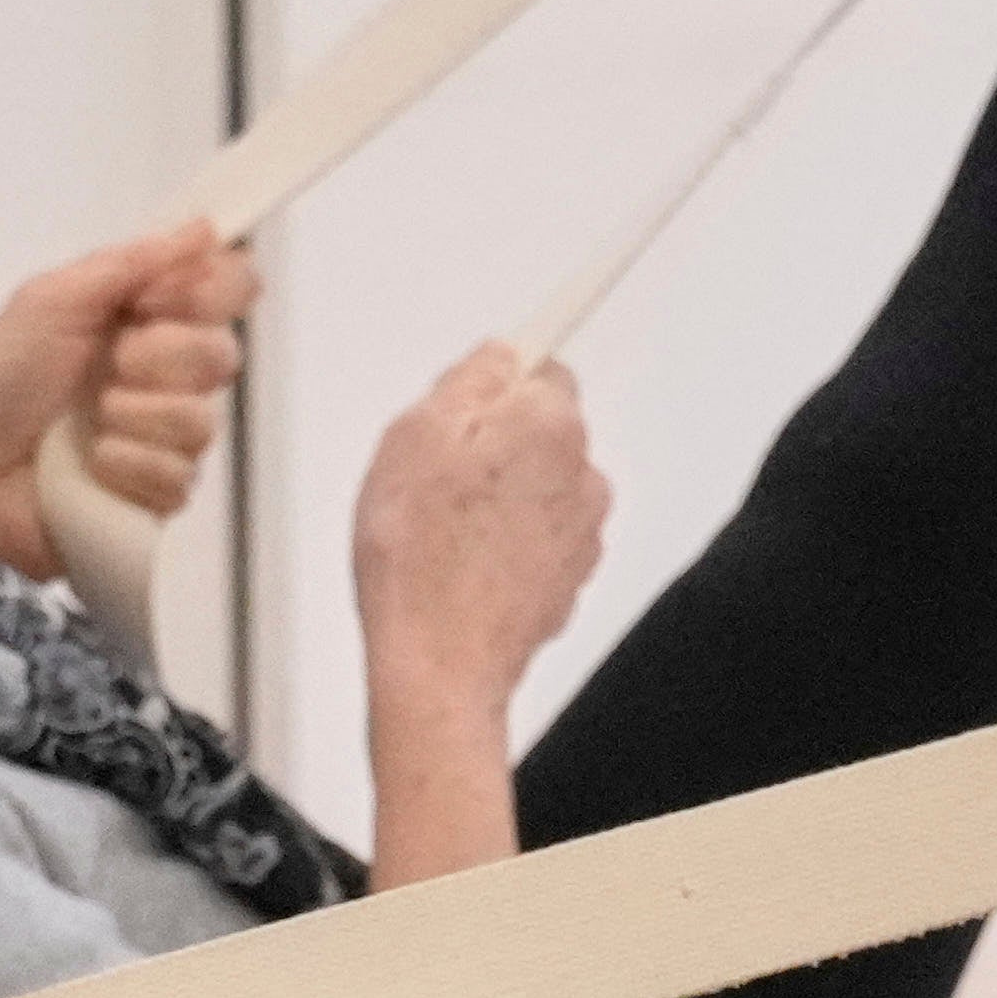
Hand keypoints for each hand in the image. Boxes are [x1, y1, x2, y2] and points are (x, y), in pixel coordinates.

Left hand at [0, 225, 250, 577]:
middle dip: (161, 356)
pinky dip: (126, 465)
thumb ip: (130, 262)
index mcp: (147, 318)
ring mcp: (165, 440)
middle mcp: (167, 375)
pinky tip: (90, 467)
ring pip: (203, 421)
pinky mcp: (157, 498)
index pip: (231, 288)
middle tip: (110, 364)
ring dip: (136, 415)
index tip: (153, 299)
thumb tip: (203, 227)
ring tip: (89, 422)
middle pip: (225, 354)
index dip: (210, 291)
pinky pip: (178, 477)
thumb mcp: (49, 301)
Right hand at [348, 344, 609, 731]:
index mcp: (548, 422)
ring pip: (537, 483)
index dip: (506, 367)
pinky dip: (505, 541)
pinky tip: (461, 561)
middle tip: (432, 470)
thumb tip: (499, 356)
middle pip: (538, 425)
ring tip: (440, 525)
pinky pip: (536, 535)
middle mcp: (582, 471)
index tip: (534, 334)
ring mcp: (582, 529)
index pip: (544, 361)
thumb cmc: (420, 559)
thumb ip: (467, 378)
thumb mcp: (414, 433)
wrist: (441, 664)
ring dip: (499, 492)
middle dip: (492, 437)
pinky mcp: (570, 575)